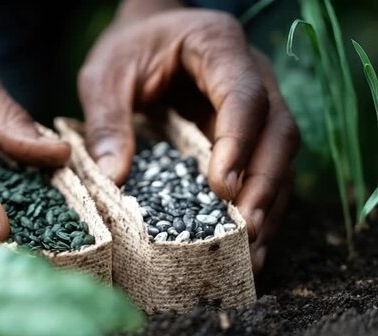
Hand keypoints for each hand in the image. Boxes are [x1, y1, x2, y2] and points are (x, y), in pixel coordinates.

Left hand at [79, 7, 298, 271]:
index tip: (223, 185)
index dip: (239, 140)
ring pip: (281, 154)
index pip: (244, 95)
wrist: (147, 35)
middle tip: (246, 228)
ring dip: (270, 202)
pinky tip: (251, 243)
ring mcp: (257, 104)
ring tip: (253, 250)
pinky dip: (262, 205)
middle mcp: (251, 74)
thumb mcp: (104, 75)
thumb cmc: (128, 49)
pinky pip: (267, 169)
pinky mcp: (251, 132)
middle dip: (264, 182)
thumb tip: (113, 178)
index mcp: (217, 45)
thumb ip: (107, 120)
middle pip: (277, 130)